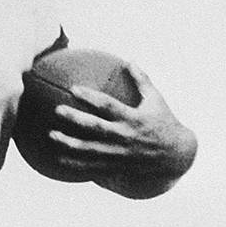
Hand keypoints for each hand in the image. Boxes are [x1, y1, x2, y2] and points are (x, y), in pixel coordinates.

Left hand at [47, 65, 197, 197]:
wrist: (174, 156)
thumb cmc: (164, 122)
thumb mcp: (156, 100)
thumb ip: (142, 80)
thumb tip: (129, 60)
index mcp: (133, 118)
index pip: (108, 106)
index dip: (90, 97)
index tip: (74, 89)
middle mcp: (124, 136)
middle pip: (95, 127)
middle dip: (75, 119)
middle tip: (57, 109)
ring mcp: (119, 154)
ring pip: (90, 149)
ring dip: (69, 143)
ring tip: (51, 135)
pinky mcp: (116, 166)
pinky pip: (92, 166)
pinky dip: (75, 163)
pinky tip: (57, 157)